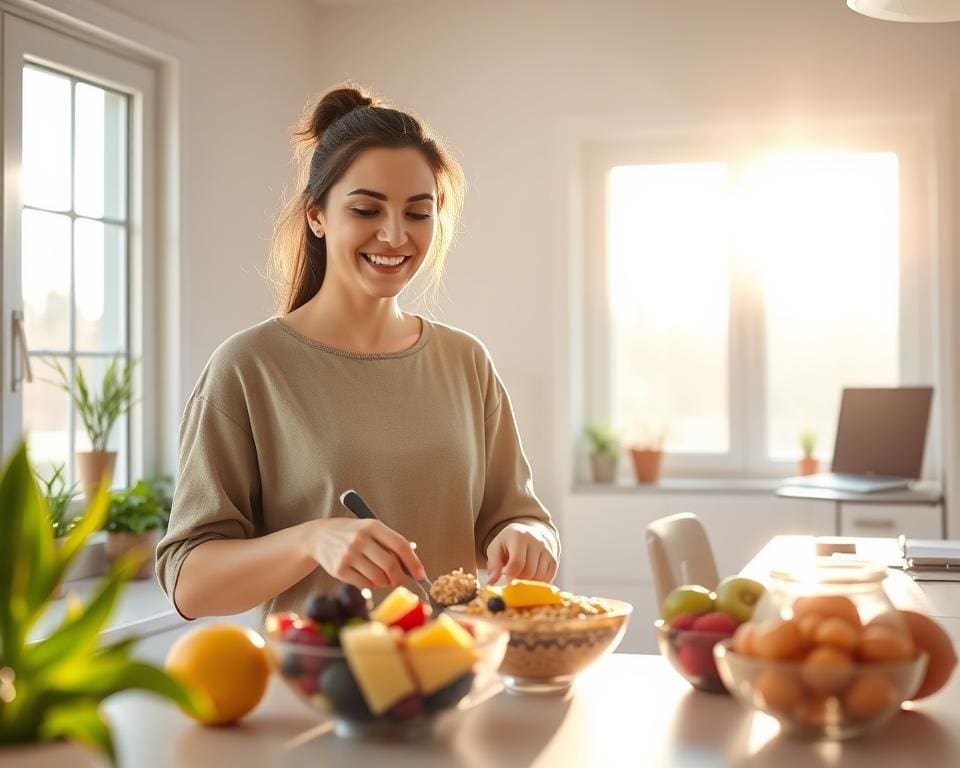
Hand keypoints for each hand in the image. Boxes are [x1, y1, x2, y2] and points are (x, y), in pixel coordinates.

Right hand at [307, 517, 425, 589]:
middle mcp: (360, 539)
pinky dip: (371, 585)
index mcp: (373, 526)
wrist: (319, 536)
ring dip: (384, 583)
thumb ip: (390, 542)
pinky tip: (368, 578)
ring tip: (381, 577)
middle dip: (400, 578)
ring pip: (378, 578)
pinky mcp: (339, 570)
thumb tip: (413, 563)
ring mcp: (349, 555)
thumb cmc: (351, 534)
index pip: (400, 545)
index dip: (413, 562)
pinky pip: (364, 584)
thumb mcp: (370, 529)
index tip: (421, 574)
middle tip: (400, 581)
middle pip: (390, 565)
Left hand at [485, 522, 557, 584]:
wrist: (529, 534)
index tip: (505, 580)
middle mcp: (536, 541)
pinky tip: (530, 580)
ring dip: (528, 584)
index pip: (517, 562)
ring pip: (539, 577)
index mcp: (519, 536)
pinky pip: (548, 578)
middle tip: (512, 583)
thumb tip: (492, 581)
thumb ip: (493, 564)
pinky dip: (538, 584)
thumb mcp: (496, 548)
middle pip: (529, 571)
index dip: (510, 576)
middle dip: (519, 581)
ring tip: (520, 580)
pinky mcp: (554, 559)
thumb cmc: (508, 543)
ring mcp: (547, 550)